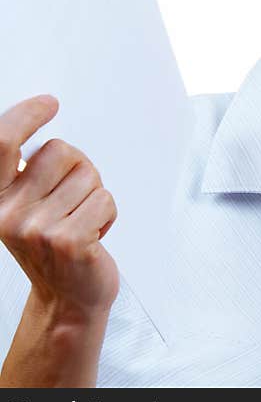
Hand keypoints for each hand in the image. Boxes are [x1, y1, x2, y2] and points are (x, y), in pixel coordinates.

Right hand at [0, 95, 119, 321]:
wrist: (68, 297)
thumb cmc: (54, 246)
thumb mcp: (28, 207)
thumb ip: (29, 174)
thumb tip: (41, 130)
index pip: (0, 145)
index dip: (23, 117)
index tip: (48, 103)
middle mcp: (8, 213)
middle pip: (62, 151)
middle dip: (80, 169)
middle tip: (74, 201)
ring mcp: (36, 228)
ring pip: (90, 176)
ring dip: (95, 195)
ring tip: (82, 222)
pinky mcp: (68, 240)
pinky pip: (106, 199)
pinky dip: (109, 214)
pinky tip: (94, 235)